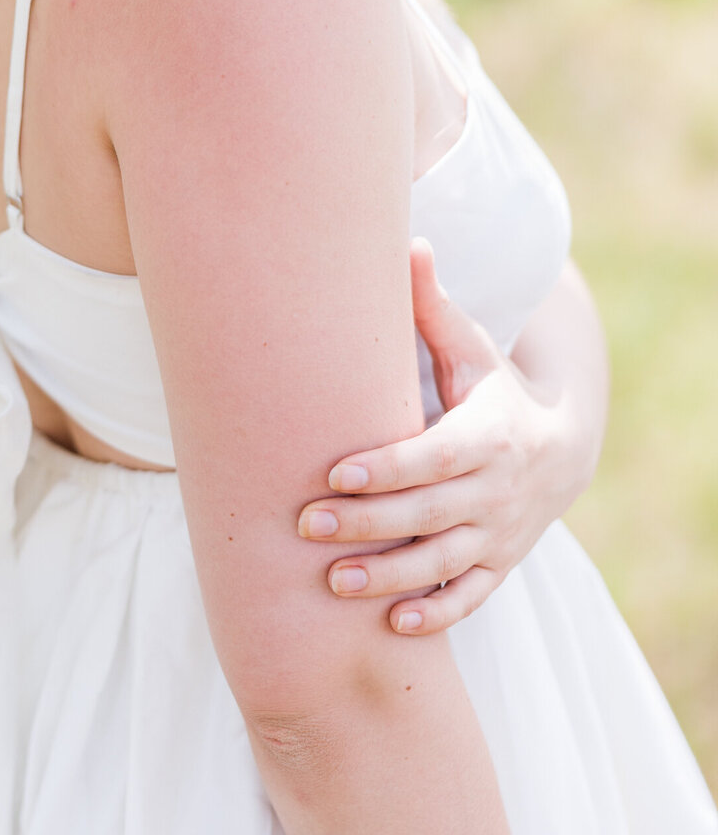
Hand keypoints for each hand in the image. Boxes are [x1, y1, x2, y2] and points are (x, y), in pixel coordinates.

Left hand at [297, 238, 576, 634]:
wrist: (559, 450)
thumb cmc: (492, 390)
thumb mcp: (471, 347)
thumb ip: (432, 306)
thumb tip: (409, 240)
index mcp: (487, 434)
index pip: (433, 457)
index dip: (386, 469)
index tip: (334, 474)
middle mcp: (495, 490)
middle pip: (429, 514)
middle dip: (368, 524)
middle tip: (306, 526)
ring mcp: (499, 534)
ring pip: (443, 564)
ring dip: (390, 577)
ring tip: (333, 584)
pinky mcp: (497, 566)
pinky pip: (470, 598)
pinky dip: (437, 614)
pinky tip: (392, 625)